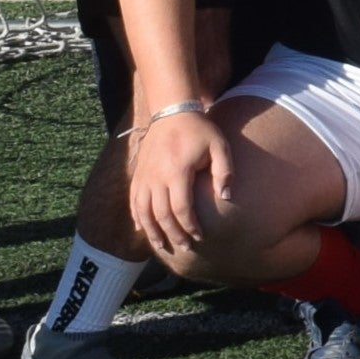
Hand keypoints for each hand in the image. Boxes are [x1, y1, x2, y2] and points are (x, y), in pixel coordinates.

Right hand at [127, 105, 232, 263]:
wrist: (172, 112)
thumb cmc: (199, 130)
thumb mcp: (219, 146)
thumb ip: (225, 171)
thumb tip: (226, 197)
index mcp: (177, 171)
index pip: (181, 208)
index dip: (190, 226)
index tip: (200, 236)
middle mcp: (156, 176)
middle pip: (161, 214)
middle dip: (173, 234)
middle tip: (185, 247)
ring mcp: (144, 176)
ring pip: (143, 211)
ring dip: (152, 231)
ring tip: (163, 246)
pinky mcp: (137, 174)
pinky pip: (133, 201)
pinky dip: (137, 217)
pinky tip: (142, 230)